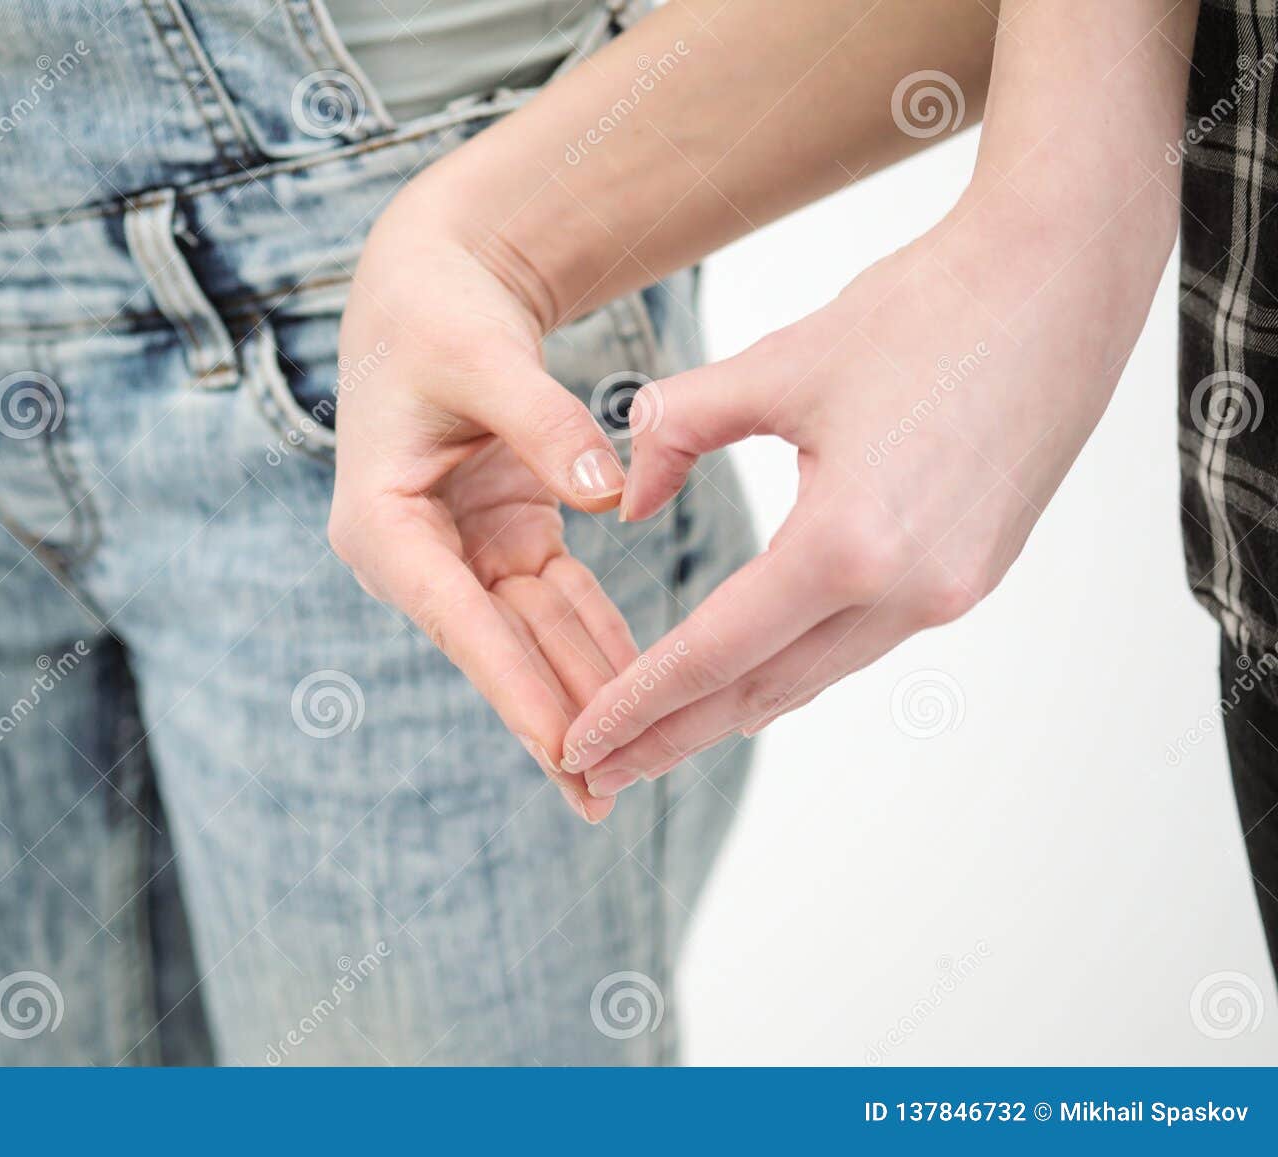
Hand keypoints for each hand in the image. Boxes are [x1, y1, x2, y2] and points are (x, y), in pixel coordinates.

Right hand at [329, 191, 636, 821]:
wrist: (432, 284)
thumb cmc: (437, 314)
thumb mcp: (483, 357)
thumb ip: (543, 424)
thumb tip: (607, 497)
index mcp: (382, 523)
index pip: (460, 621)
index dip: (516, 688)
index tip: (567, 750)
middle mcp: (414, 552)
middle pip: (497, 649)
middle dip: (554, 719)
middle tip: (603, 795)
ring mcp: (458, 550)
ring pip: (532, 636)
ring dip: (583, 691)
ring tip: (632, 764)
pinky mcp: (500, 537)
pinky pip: (556, 600)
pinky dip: (598, 638)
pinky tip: (644, 683)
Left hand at [562, 195, 1162, 795]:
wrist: (1058, 281)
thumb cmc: (919, 310)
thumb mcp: (773, 365)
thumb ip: (676, 433)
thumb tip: (629, 502)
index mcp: (847, 544)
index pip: (714, 652)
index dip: (640, 704)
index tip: (581, 743)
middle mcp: (907, 591)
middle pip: (761, 689)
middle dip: (671, 734)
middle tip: (598, 773)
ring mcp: (950, 591)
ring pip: (813, 673)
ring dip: (731, 707)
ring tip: (661, 735)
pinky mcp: (972, 573)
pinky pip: (860, 642)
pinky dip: (792, 665)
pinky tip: (752, 674)